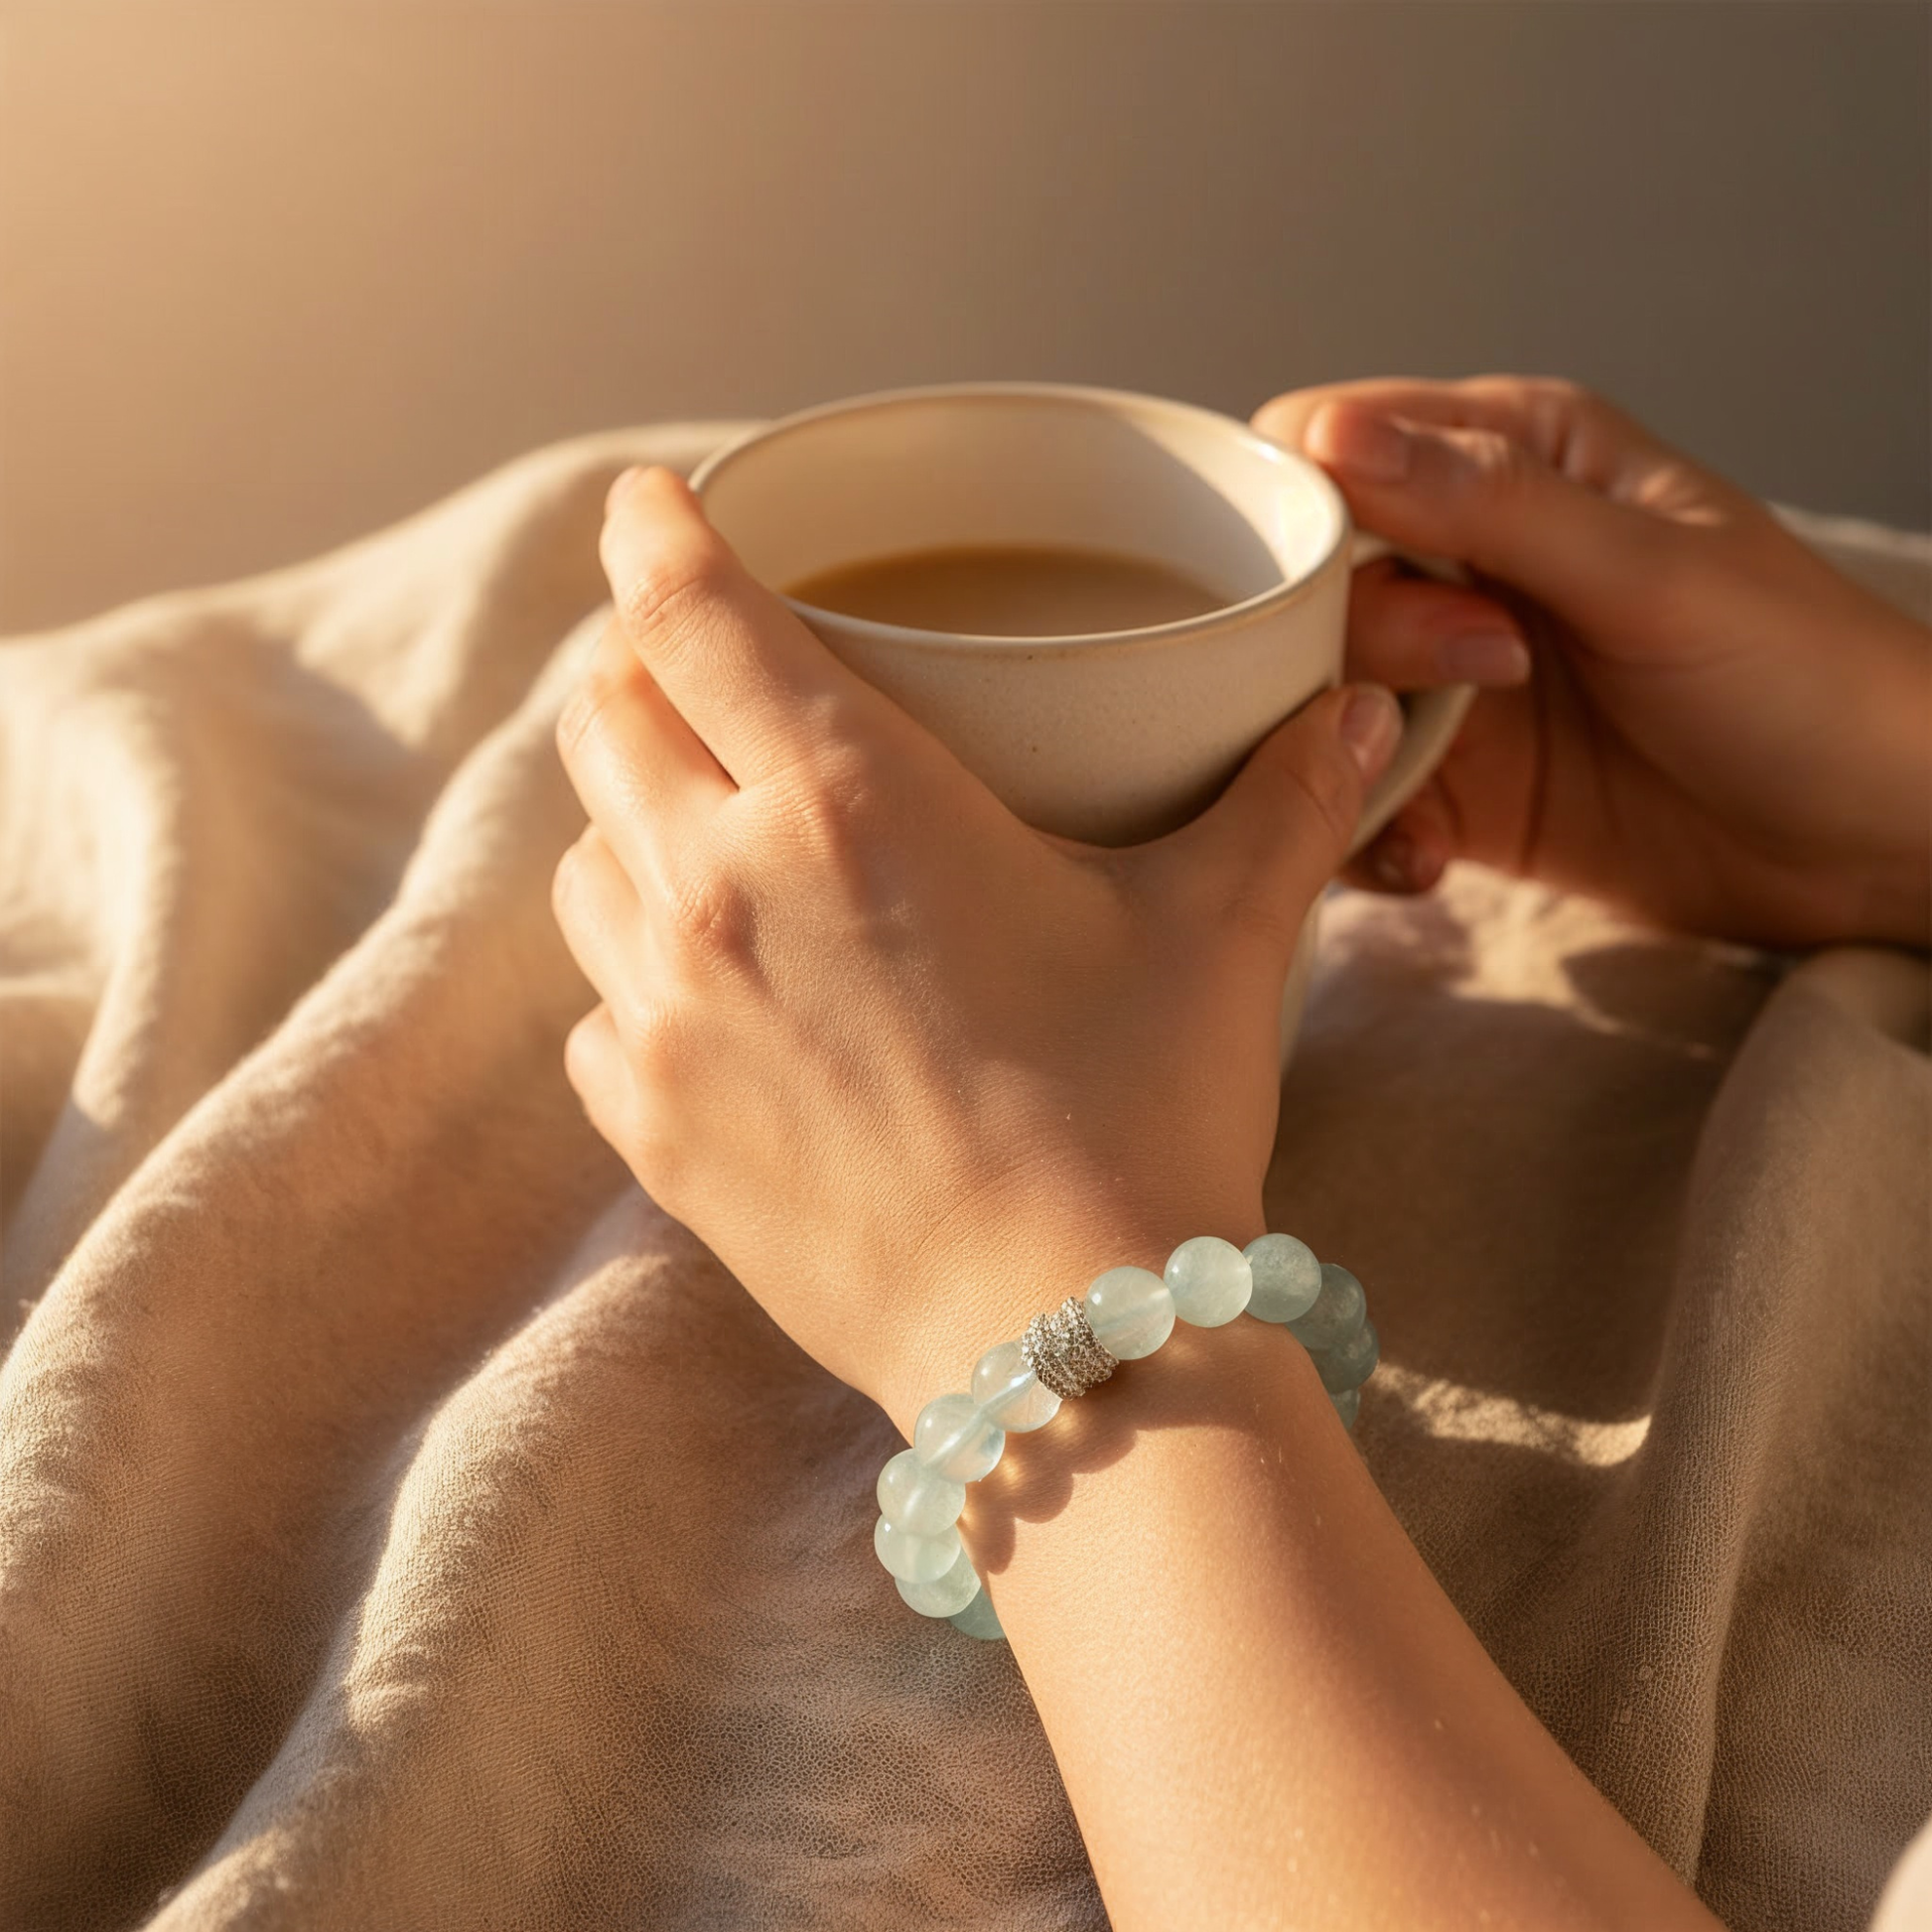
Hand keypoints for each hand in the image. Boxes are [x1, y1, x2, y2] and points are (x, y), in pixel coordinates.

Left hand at [551, 467, 1400, 1429]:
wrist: (1069, 1347)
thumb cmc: (1142, 1120)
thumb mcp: (1221, 937)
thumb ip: (1281, 800)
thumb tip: (1355, 709)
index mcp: (850, 800)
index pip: (691, 612)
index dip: (653, 533)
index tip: (645, 503)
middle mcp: (723, 887)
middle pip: (607, 717)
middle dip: (637, 668)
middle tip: (695, 669)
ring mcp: (669, 1016)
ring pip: (583, 860)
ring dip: (628, 819)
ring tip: (703, 830)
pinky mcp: (654, 1130)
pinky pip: (592, 1011)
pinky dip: (630, 972)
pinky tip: (706, 992)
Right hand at [1252, 376, 1931, 948]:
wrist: (1871, 847)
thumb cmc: (1804, 677)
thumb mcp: (1649, 575)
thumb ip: (1488, 505)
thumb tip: (1329, 435)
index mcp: (1510, 459)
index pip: (1325, 445)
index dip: (1299, 506)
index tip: (1337, 577)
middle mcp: (1462, 561)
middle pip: (1305, 582)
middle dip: (1355, 638)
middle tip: (1481, 668)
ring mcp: (1449, 683)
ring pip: (1311, 698)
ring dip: (1342, 747)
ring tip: (1444, 781)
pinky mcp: (1453, 788)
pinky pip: (1350, 801)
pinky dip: (1362, 834)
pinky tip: (1428, 858)